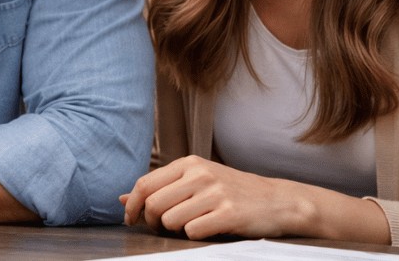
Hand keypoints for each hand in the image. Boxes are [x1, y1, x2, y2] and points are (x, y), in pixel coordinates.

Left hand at [120, 156, 319, 239]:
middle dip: (152, 222)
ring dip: (176, 230)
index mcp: (189, 164)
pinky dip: (195, 236)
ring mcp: (215, 193)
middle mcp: (200, 174)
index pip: (144, 184)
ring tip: (191, 224)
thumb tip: (122, 199)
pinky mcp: (229, 213)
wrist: (276, 201)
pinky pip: (192, 232)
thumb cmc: (232, 191)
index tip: (131, 220)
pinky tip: (209, 228)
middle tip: (164, 227)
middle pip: (153, 205)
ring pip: (170, 220)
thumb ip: (161, 188)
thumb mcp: (197, 181)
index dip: (132, 206)